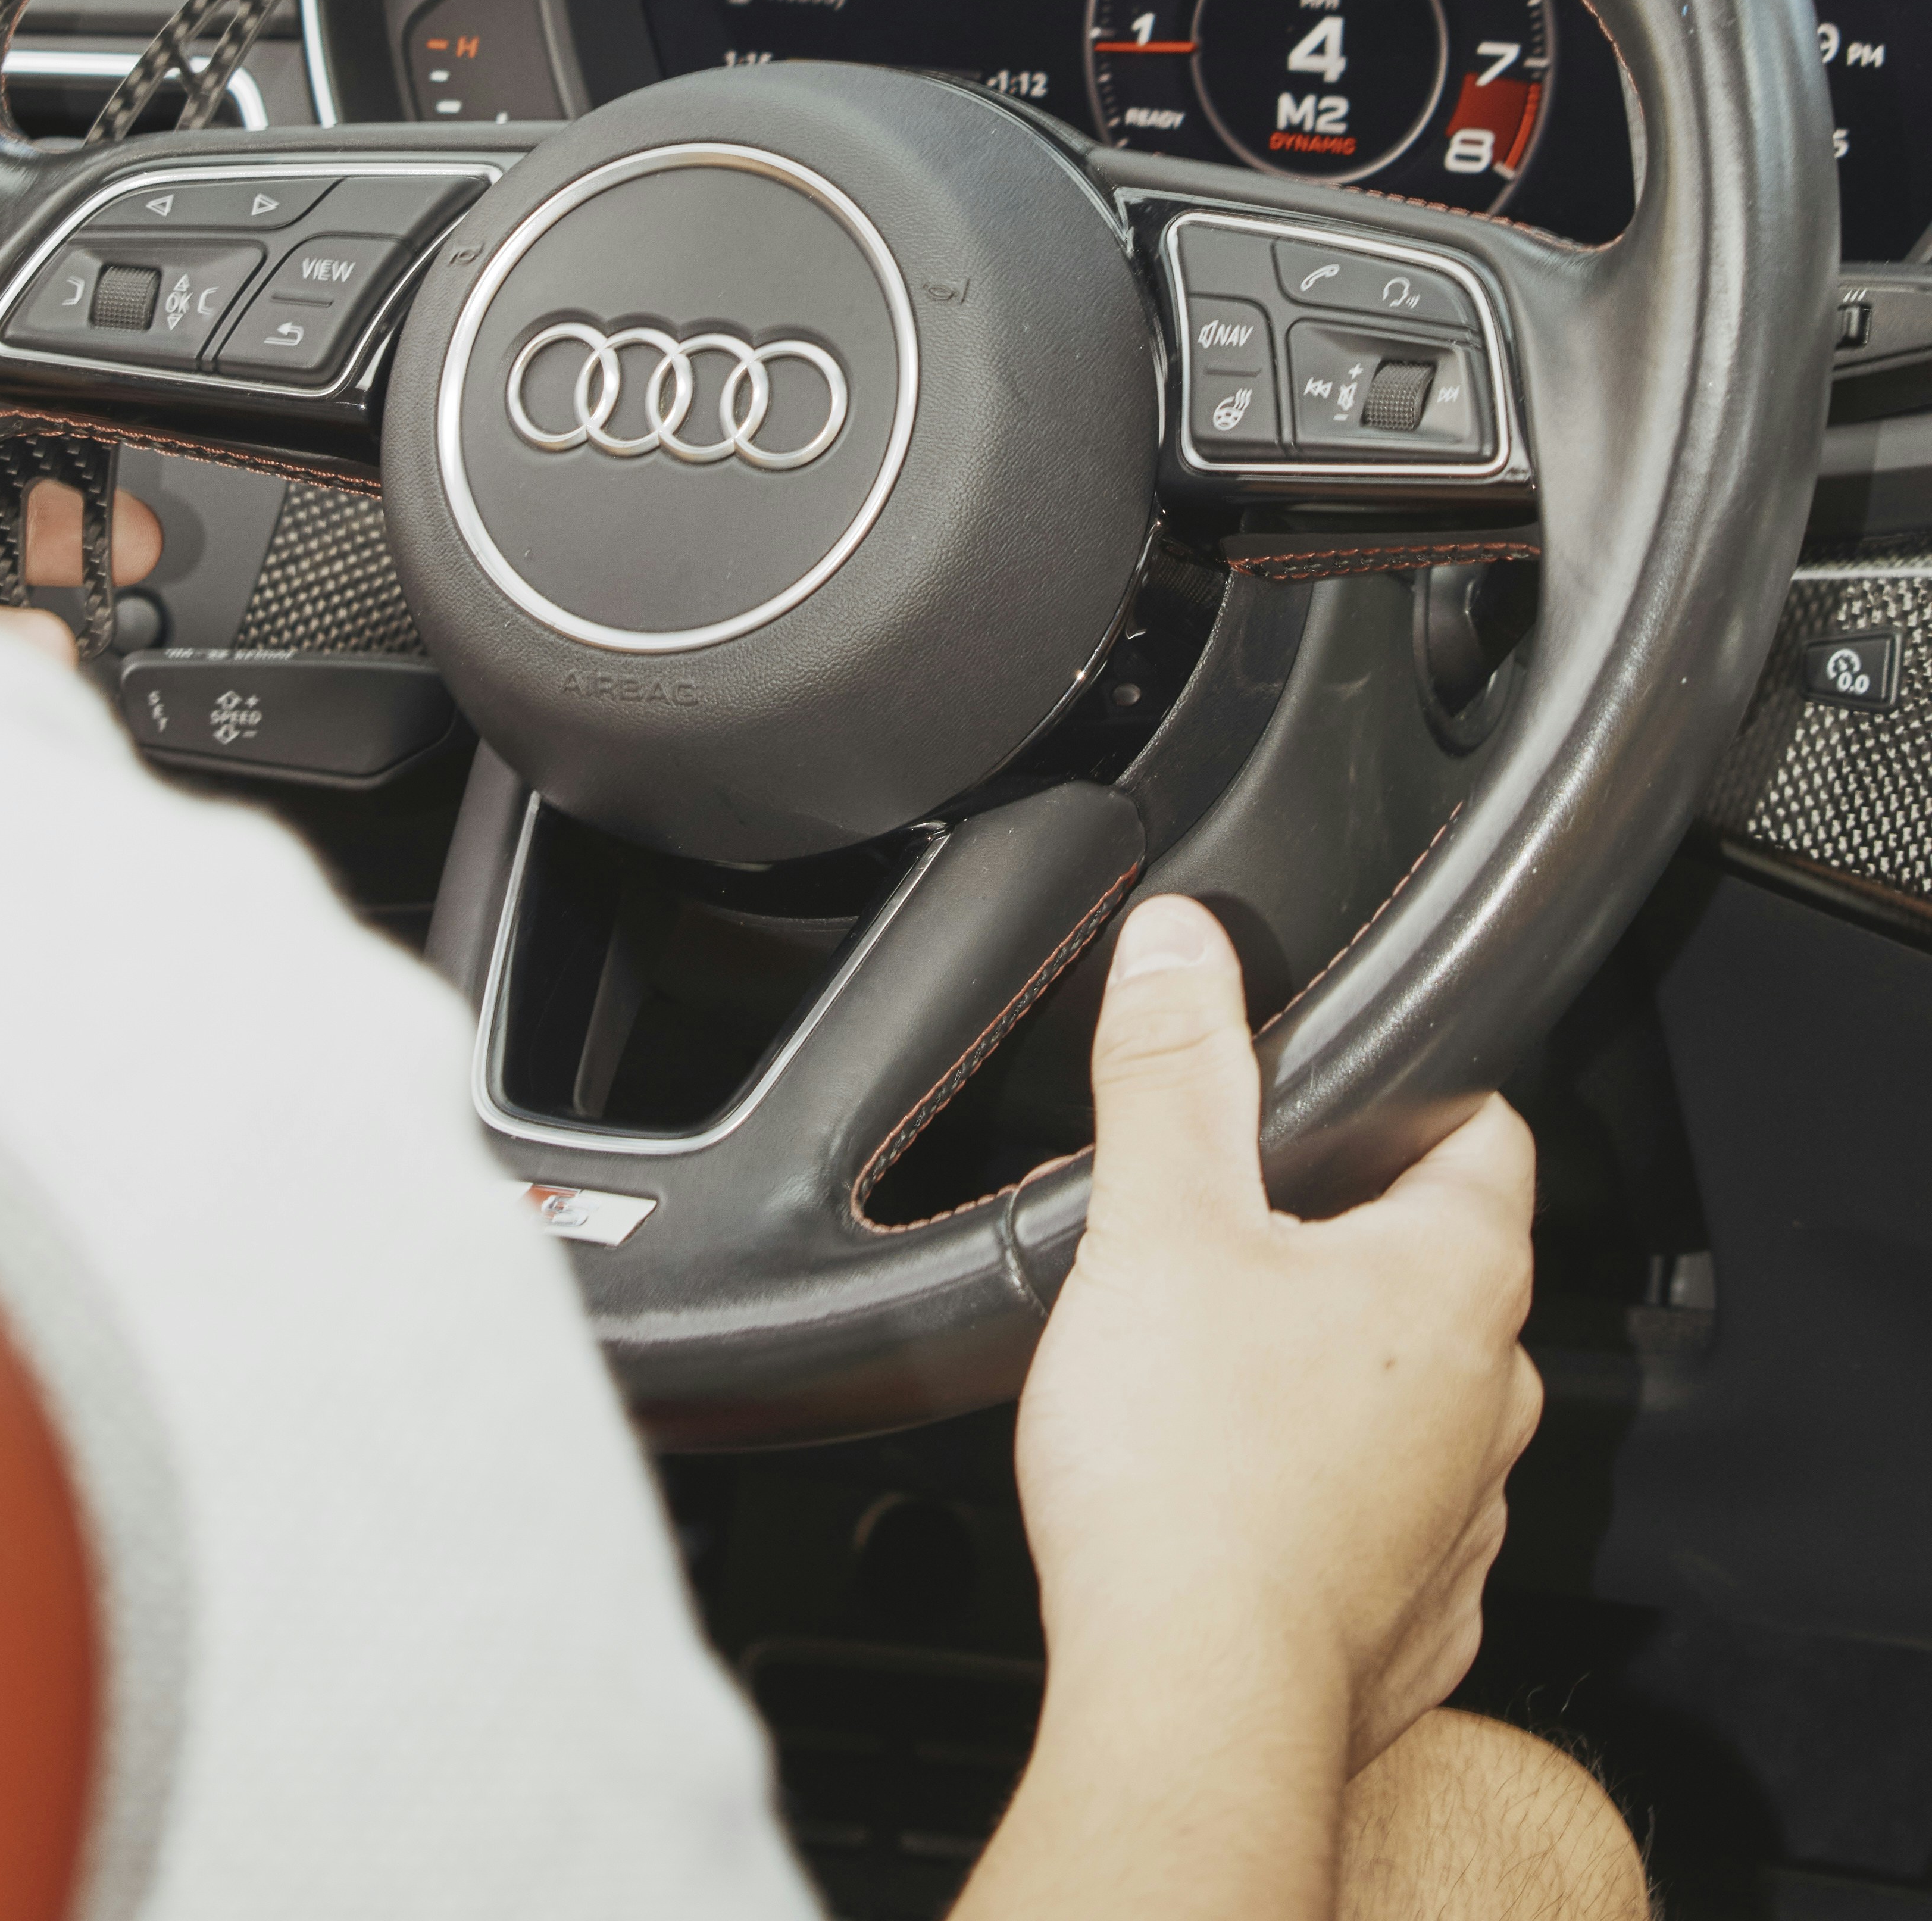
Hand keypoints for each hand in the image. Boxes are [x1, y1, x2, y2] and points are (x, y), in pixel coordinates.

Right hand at [957, 894, 1538, 1920]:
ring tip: (1215, 1352)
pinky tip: (1233, 1480)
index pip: (1487, 1132)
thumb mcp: (1156, 1220)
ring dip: (1336, 1363)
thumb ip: (1171, 1067)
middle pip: (1440, 1262)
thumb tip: (1181, 940)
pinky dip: (1321, 1483)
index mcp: (1457, 1278)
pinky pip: (1383, 1511)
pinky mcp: (1409, 1612)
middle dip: (1344, 1230)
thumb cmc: (1187, 1474)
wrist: (1188, 1705)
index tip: (1339, 1084)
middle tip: (1230, 1215)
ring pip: (1414, 1393)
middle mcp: (1489, 1396)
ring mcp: (1459, 1515)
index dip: (1411, 1089)